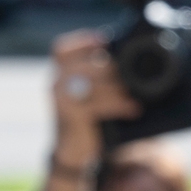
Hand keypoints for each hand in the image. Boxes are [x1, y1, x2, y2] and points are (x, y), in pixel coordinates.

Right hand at [48, 30, 138, 156]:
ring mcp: (60, 99)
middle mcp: (55, 83)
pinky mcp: (70, 115)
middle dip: (110, 68)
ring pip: (93, 84)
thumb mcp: (89, 94)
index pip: (61, 49)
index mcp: (59, 74)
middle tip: (131, 76)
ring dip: (118, 88)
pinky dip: (120, 104)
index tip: (104, 41)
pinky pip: (98, 104)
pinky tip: (134, 109)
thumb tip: (128, 60)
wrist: (75, 149)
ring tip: (134, 95)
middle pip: (84, 64)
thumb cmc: (89, 118)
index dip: (82, 41)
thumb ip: (99, 77)